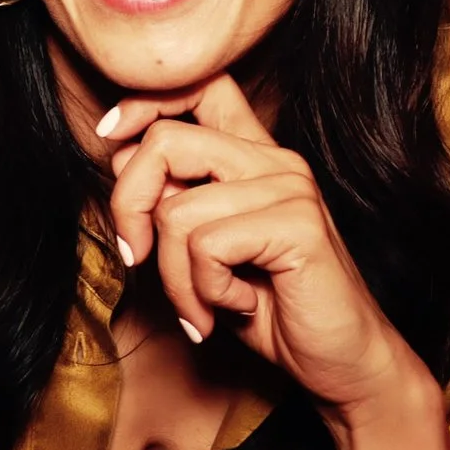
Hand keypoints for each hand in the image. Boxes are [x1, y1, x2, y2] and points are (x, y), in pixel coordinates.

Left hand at [100, 78, 421, 421]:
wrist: (340, 363)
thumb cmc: (271, 309)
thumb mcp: (204, 252)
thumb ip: (173, 200)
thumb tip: (118, 156)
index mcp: (253, 156)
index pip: (201, 86)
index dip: (145, 102)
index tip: (109, 136)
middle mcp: (273, 160)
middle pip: (166, 140)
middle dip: (129, 205)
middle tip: (137, 258)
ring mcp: (289, 188)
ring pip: (177, 211)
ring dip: (173, 277)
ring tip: (203, 307)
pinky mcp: (298, 225)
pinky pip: (207, 246)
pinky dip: (204, 289)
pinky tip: (236, 307)